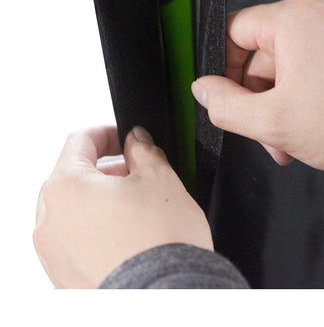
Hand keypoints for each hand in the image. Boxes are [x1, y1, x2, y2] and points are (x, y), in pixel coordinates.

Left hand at [33, 125, 212, 287]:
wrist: (167, 297)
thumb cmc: (160, 242)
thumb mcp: (160, 177)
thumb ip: (143, 149)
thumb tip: (136, 141)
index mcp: (67, 188)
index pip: (79, 141)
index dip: (108, 133)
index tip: (126, 138)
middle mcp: (50, 220)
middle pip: (73, 176)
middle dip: (106, 169)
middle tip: (137, 173)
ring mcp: (55, 253)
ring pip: (74, 209)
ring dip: (101, 200)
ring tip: (136, 208)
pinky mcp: (65, 278)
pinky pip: (76, 240)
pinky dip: (97, 229)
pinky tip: (127, 234)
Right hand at [192, 0, 323, 179]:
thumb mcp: (274, 122)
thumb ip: (226, 105)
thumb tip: (203, 89)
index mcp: (293, 18)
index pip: (233, 32)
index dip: (223, 70)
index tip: (228, 99)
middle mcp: (317, 11)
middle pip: (260, 55)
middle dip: (259, 100)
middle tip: (268, 136)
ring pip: (286, 66)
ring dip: (281, 105)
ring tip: (291, 141)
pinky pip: (310, 65)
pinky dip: (303, 95)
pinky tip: (308, 125)